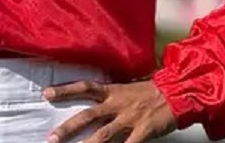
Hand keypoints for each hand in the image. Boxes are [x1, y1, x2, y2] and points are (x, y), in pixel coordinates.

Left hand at [44, 80, 176, 142]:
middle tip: (52, 137)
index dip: (65, 90)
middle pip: (88, 115)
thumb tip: (95, 98)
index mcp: (113, 91)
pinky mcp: (143, 131)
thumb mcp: (128, 88)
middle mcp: (118, 104)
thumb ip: (111, 95)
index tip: (46, 94)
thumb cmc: (152, 91)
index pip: (84, 87)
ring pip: (104, 134)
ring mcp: (130, 119)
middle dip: (69, 127)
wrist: (178, 92)